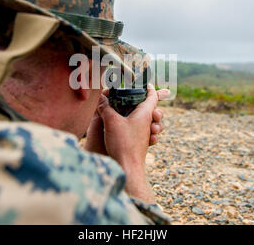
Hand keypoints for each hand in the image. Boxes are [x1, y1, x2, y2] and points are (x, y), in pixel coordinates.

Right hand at [84, 84, 169, 201]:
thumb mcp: (111, 121)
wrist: (128, 169)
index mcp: (145, 114)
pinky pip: (141, 131)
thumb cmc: (123, 144)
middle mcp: (147, 123)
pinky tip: (125, 127)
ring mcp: (144, 134)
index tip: (145, 83)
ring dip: (138, 114)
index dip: (148, 88)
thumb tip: (101, 98)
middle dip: (144, 101)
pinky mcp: (139, 143)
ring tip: (127, 113)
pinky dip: (137, 126)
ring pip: (146, 120)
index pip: (152, 96)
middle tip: (134, 99)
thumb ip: (105, 107)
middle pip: (151, 108)